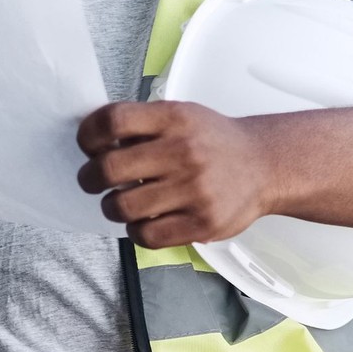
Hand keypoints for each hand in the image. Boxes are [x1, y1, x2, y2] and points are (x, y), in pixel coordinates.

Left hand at [76, 98, 273, 247]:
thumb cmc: (214, 143)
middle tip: (92, 180)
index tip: (87, 145)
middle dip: (90, 178)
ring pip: (122, 206)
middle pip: (109, 168)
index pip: (113, 121)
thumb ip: (142, 125)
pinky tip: (143, 221)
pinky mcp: (201, 223)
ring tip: (121, 202)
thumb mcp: (182, 116)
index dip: (88, 135)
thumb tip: (94, 142)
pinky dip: (135, 231)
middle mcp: (184, 152)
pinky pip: (146, 235)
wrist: (264, 166)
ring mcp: (194, 189)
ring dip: (112, 207)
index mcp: (174, 119)